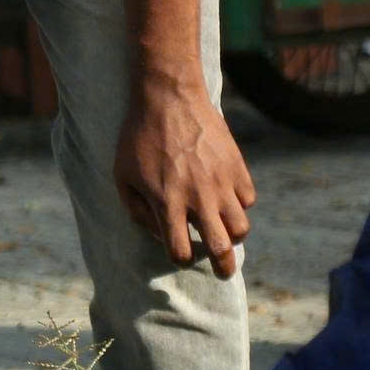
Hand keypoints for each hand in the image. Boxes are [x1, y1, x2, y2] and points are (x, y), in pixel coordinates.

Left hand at [114, 77, 253, 278]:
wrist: (168, 97)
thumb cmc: (138, 137)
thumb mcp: (122, 175)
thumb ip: (137, 210)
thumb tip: (160, 233)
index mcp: (167, 202)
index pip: (180, 251)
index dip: (180, 257)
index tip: (180, 251)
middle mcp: (198, 198)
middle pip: (221, 249)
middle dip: (224, 267)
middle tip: (224, 272)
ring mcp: (221, 183)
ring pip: (241, 228)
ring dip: (232, 234)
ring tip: (222, 230)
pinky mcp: (238, 167)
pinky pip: (247, 199)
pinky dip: (238, 203)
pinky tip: (224, 196)